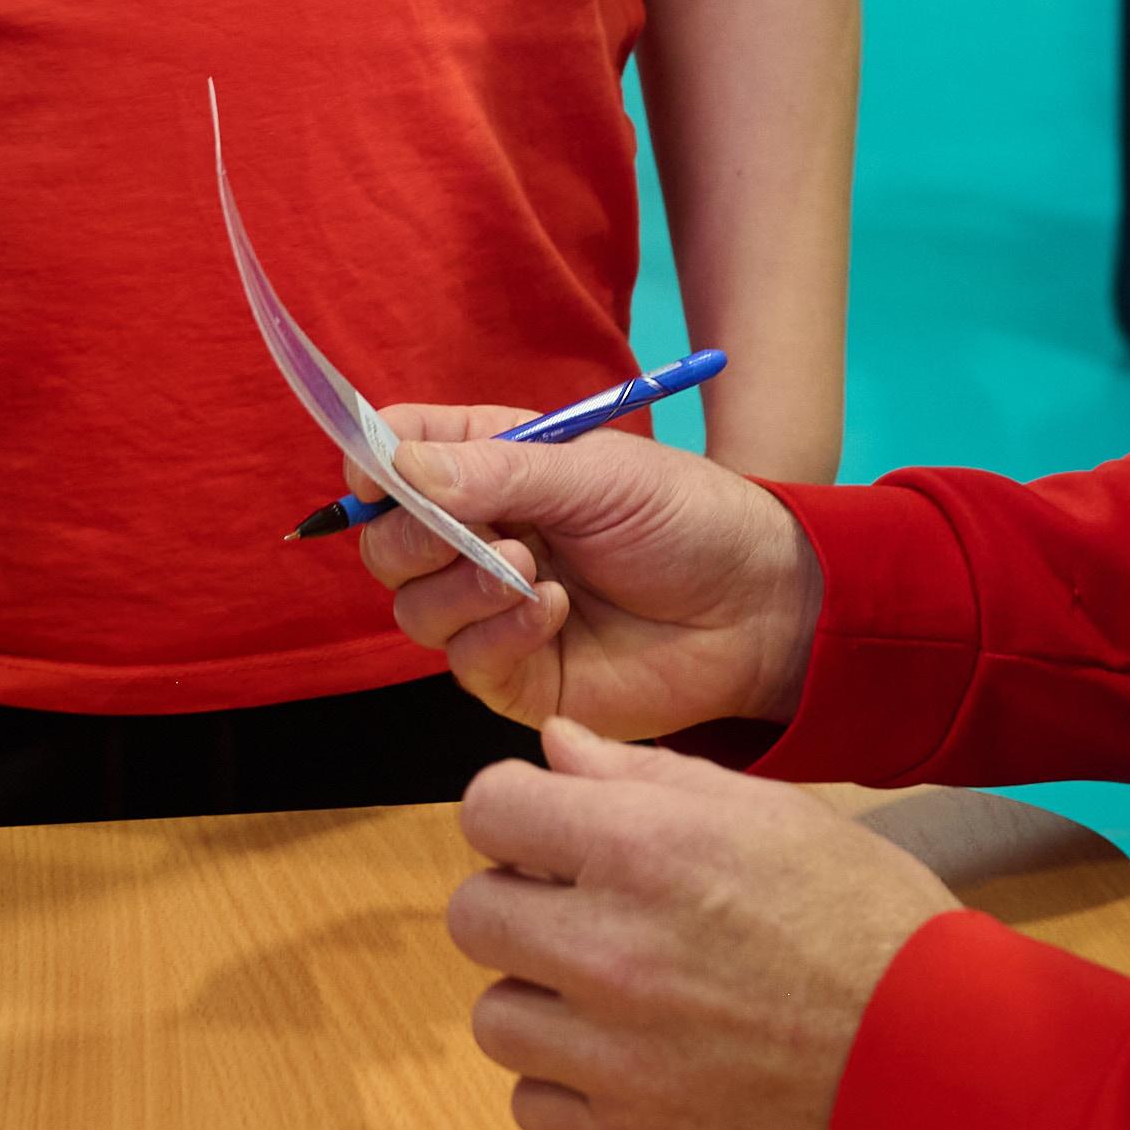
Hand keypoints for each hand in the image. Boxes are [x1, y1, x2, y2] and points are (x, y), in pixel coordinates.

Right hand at [354, 414, 819, 740]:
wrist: (756, 607)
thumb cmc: (686, 520)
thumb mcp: (597, 473)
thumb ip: (497, 470)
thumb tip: (396, 467)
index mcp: (493, 468)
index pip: (399, 454)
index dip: (373, 460)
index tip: (373, 472)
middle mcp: (479, 537)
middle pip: (386, 542)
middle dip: (413, 534)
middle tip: (471, 529)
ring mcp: (491, 610)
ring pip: (412, 607)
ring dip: (459, 583)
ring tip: (530, 567)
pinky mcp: (514, 676)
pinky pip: (463, 660)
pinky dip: (496, 632)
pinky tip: (552, 611)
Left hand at [444, 722, 953, 1129]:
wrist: (940, 1063)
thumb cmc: (868, 921)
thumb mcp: (772, 815)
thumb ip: (648, 778)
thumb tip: (554, 748)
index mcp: (642, 850)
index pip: (487, 810)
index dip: (518, 815)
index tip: (554, 834)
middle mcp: (607, 948)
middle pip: (473, 914)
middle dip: (521, 905)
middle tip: (591, 917)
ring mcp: (609, 1054)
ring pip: (494, 1016)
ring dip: (543, 1002)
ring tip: (623, 1000)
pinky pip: (532, 1102)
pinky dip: (572, 1086)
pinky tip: (640, 1064)